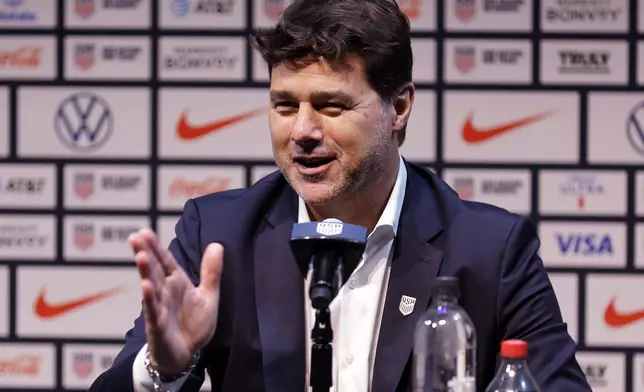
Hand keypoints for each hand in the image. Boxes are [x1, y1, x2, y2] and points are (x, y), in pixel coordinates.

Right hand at [129, 228, 223, 375]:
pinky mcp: (158, 325)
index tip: (144, 231)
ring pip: (152, 287)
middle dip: (145, 253)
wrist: (187, 355)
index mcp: (177, 282)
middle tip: (136, 237)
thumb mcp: (208, 296)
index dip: (156, 247)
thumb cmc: (193, 324)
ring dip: (145, 272)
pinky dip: (150, 299)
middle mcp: (165, 292)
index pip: (165, 261)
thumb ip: (211, 271)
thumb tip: (217, 244)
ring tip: (140, 256)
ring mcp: (159, 308)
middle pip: (154, 270)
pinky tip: (145, 286)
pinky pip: (153, 310)